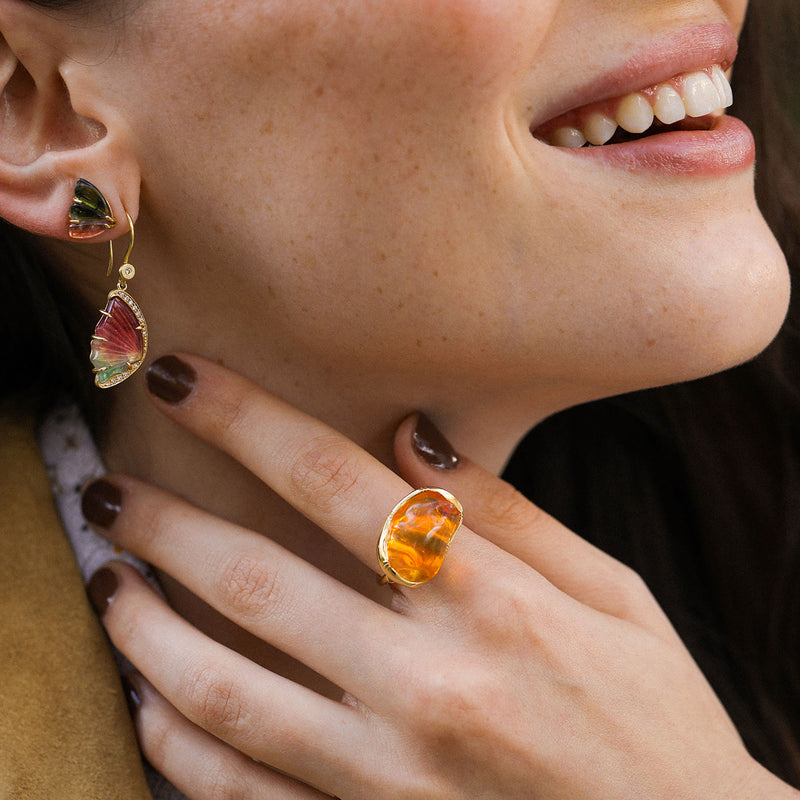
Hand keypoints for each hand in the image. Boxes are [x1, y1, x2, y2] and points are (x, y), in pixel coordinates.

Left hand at [83, 354, 792, 798]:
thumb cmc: (654, 711)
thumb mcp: (612, 593)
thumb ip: (511, 512)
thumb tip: (412, 433)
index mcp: (497, 604)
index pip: (340, 484)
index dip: (248, 420)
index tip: (182, 379)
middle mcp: (431, 685)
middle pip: (260, 578)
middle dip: (169, 516)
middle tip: (113, 480)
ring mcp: (388, 774)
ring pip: (224, 691)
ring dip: (145, 623)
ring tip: (103, 572)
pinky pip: (240, 793)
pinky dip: (175, 741)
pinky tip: (144, 692)